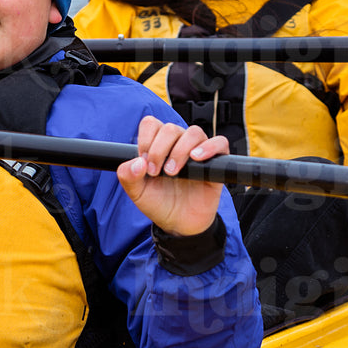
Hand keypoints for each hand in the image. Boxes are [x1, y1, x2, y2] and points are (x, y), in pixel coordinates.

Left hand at [116, 116, 228, 236]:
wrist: (179, 224)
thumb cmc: (159, 203)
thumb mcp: (137, 192)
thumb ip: (127, 176)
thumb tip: (136, 162)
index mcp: (158, 145)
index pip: (151, 124)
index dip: (145, 139)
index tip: (144, 161)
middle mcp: (178, 144)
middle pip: (170, 128)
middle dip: (159, 150)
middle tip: (156, 172)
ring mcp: (198, 151)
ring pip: (193, 132)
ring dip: (180, 150)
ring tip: (173, 171)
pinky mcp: (216, 162)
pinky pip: (220, 143)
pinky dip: (209, 147)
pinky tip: (197, 158)